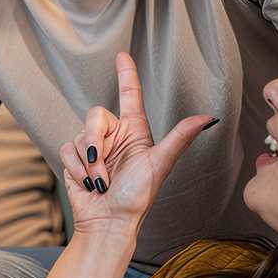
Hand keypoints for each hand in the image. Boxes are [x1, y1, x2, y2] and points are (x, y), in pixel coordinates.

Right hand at [59, 52, 216, 235]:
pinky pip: (68, 148)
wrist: (108, 222)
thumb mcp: (159, 164)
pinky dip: (77, 168)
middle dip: (97, 140)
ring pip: (82, 135)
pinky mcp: (75, 158)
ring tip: (102, 181)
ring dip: (90, 162)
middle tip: (106, 167)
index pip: (130, 94)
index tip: (122, 55)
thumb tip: (208, 118)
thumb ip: (180, 138)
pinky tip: (88, 182)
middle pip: (96, 115)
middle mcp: (114, 136)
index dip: (126, 73)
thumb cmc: (137, 198)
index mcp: (135, 132)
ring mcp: (94, 147)